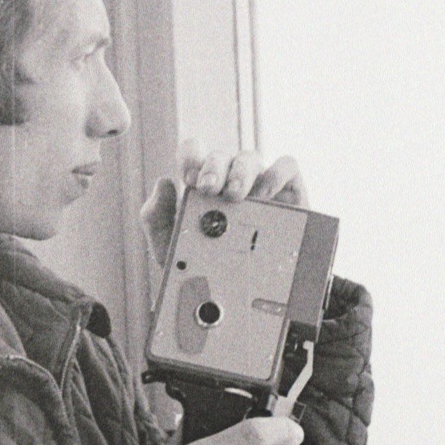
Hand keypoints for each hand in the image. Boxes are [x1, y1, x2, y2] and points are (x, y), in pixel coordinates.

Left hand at [140, 139, 309, 267]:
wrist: (241, 293)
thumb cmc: (206, 268)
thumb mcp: (171, 247)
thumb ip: (155, 217)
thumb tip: (164, 182)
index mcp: (202, 185)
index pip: (194, 152)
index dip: (191, 156)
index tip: (189, 179)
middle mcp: (229, 179)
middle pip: (221, 156)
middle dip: (212, 168)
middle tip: (208, 189)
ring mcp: (259, 183)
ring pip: (250, 158)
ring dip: (240, 173)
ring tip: (234, 196)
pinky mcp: (288, 191)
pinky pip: (286, 166)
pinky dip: (276, 174)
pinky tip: (264, 196)